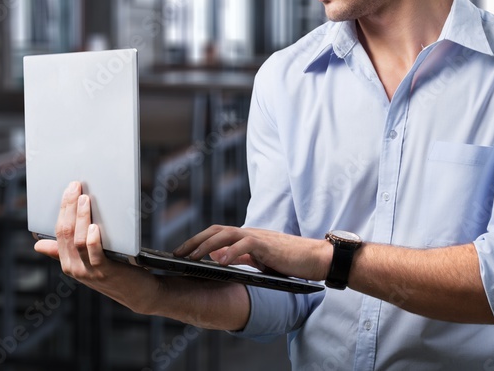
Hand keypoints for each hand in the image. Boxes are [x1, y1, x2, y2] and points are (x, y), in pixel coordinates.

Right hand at [34, 181, 161, 313]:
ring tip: (86, 199)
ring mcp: (90, 272)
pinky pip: (95, 255)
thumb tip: (38, 245)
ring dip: (82, 218)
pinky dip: (93, 240)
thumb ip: (64, 251)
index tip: (68, 189)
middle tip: (75, 186)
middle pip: (67, 233)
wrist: (138, 293)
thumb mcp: (85, 261)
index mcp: (67, 262)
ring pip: (79, 241)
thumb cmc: (113, 271)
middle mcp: (74, 268)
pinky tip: (95, 226)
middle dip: (69, 207)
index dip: (63, 209)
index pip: (59, 232)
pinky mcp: (106, 273)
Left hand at [173, 225, 332, 281]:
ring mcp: (258, 237)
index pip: (216, 234)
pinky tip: (220, 262)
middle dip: (195, 242)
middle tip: (177, 254)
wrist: (315, 257)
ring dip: (206, 246)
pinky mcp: (268, 245)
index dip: (198, 241)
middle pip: (215, 231)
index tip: (181, 252)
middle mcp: (249, 233)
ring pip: (226, 235)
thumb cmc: (289, 261)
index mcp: (246, 237)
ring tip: (191, 258)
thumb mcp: (260, 260)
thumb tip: (219, 258)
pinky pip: (246, 245)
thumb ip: (240, 257)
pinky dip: (231, 252)